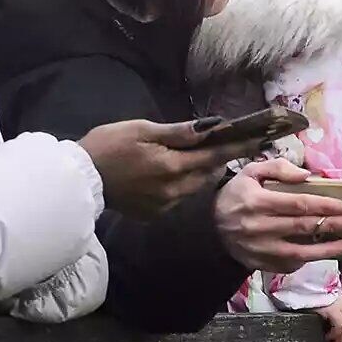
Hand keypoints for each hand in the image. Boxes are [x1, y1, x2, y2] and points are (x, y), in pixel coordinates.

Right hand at [79, 118, 280, 215]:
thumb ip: (179, 133)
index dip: (238, 147)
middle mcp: (175, 190)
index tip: (260, 141)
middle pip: (209, 173)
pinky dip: (182, 185)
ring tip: (203, 158)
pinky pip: (178, 198)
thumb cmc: (108, 146)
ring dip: (202, 173)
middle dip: (221, 160)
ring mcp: (165, 205)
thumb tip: (210, 128)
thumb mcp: (143, 130)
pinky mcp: (155, 214)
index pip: (215, 155)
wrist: (81, 179)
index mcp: (173, 166)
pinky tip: (172, 175)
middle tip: (232, 145)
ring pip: (195, 187)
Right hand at [213, 160, 341, 273]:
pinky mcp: (261, 264)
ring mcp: (260, 249)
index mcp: (257, 201)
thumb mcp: (250, 172)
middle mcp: (259, 227)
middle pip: (303, 227)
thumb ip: (278, 168)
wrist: (210, 227)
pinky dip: (307, 259)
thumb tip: (307, 175)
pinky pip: (289, 264)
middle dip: (332, 225)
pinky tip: (322, 253)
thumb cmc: (236, 195)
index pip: (298, 204)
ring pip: (300, 252)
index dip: (324, 205)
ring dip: (326, 249)